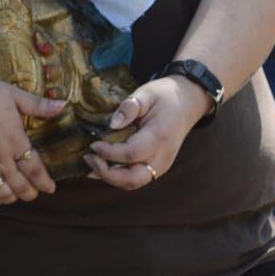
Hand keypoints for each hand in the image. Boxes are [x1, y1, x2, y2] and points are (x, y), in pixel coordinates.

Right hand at [0, 73, 65, 208]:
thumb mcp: (11, 93)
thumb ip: (37, 104)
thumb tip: (64, 105)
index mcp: (15, 141)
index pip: (36, 170)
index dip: (45, 182)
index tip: (50, 187)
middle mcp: (1, 159)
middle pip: (22, 186)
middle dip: (30, 192)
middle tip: (33, 191)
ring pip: (3, 194)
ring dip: (12, 197)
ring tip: (14, 194)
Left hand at [84, 75, 210, 189]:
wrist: (186, 104)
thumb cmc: (164, 96)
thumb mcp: (146, 93)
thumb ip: (129, 107)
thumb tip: (112, 124)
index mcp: (159, 137)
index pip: (131, 153)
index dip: (109, 152)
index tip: (92, 144)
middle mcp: (162, 157)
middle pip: (133, 178)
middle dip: (107, 173)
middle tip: (88, 158)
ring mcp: (161, 165)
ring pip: (133, 183)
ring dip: (110, 177)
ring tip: (91, 162)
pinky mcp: (157, 167)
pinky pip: (136, 178)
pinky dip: (117, 176)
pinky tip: (101, 166)